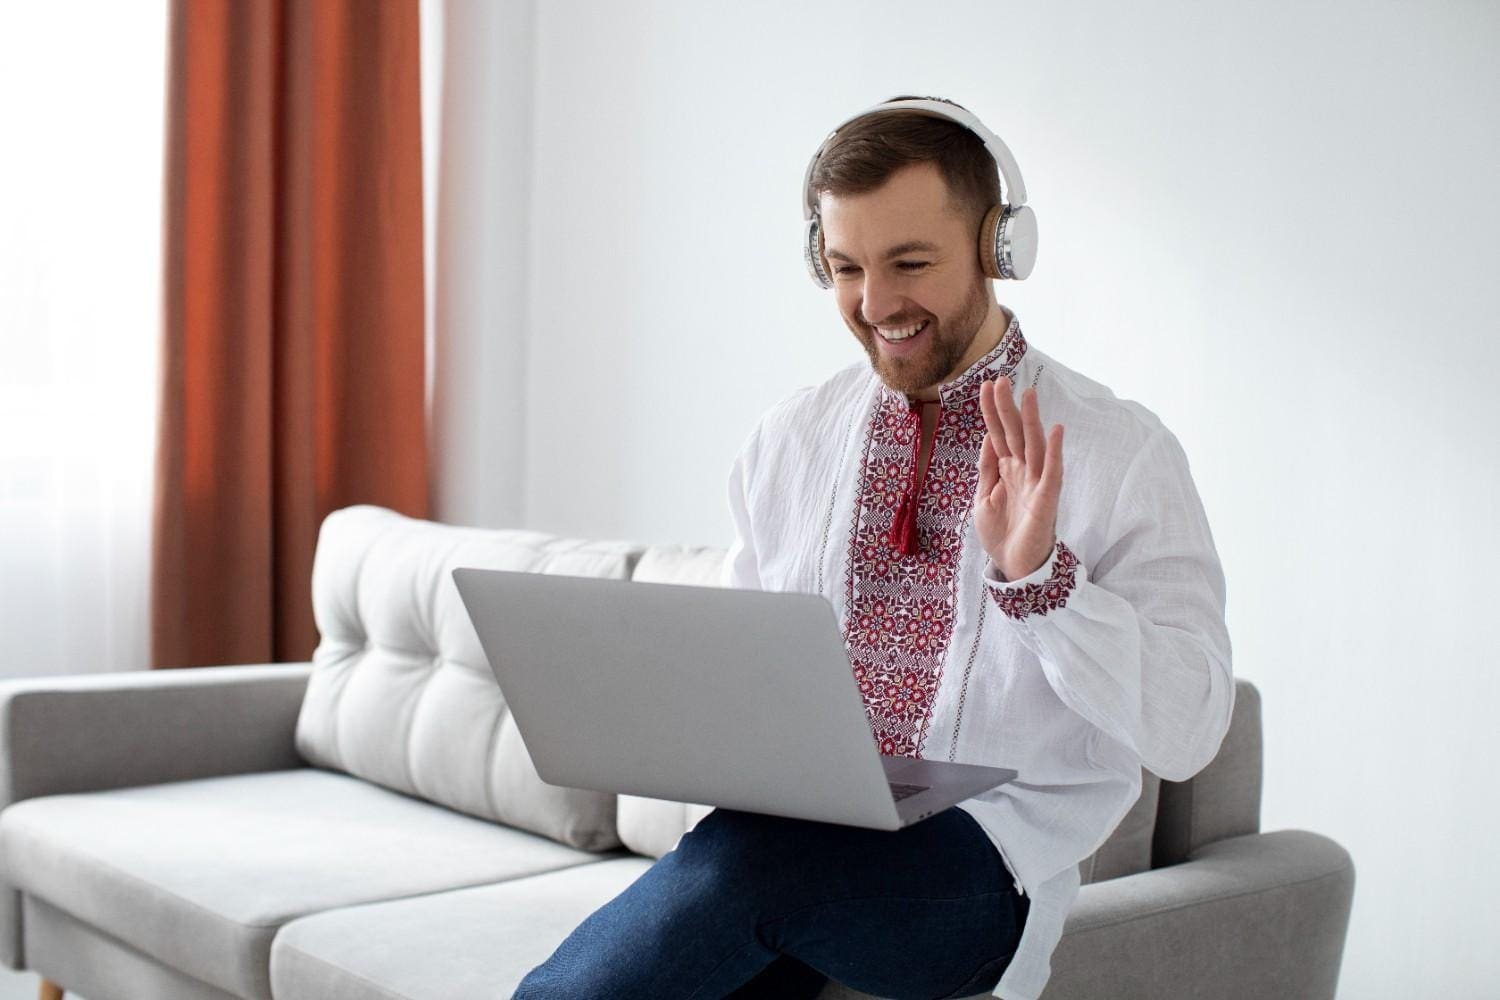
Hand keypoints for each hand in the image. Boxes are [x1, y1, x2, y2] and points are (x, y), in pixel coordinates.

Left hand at [975, 375, 1063, 580]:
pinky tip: (1056, 430)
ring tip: (1028, 394)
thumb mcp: (983, 498)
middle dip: (1007, 407)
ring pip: (1033, 445)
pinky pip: (1053, 471)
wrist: (1014, 567)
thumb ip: (987, 469)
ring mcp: (1036, 483)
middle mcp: (1023, 471)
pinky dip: (1054, 451)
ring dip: (1031, 420)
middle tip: (1000, 380)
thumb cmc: (1001, 533)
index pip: (998, 434)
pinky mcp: (1047, 499)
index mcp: (1006, 470)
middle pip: (1014, 433)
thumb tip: (987, 438)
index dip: (992, 412)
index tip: (985, 386)